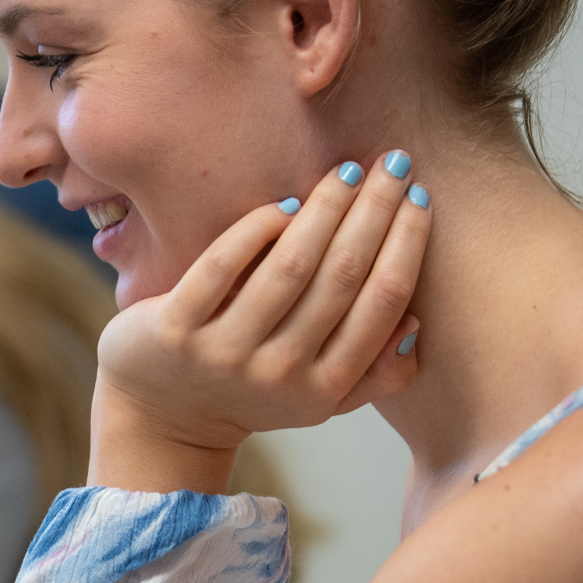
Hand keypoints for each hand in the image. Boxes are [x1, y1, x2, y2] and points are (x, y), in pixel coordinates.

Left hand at [93, 152, 430, 491]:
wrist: (163, 418)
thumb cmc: (253, 394)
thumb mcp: (319, 400)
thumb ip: (375, 375)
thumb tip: (414, 323)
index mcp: (323, 388)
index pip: (381, 304)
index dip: (406, 245)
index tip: (419, 197)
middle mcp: (277, 373)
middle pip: (341, 276)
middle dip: (375, 212)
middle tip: (394, 164)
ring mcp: (223, 352)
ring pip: (288, 267)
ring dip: (325, 210)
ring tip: (346, 172)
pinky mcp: (175, 329)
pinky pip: (222, 265)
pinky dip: (256, 229)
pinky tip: (282, 204)